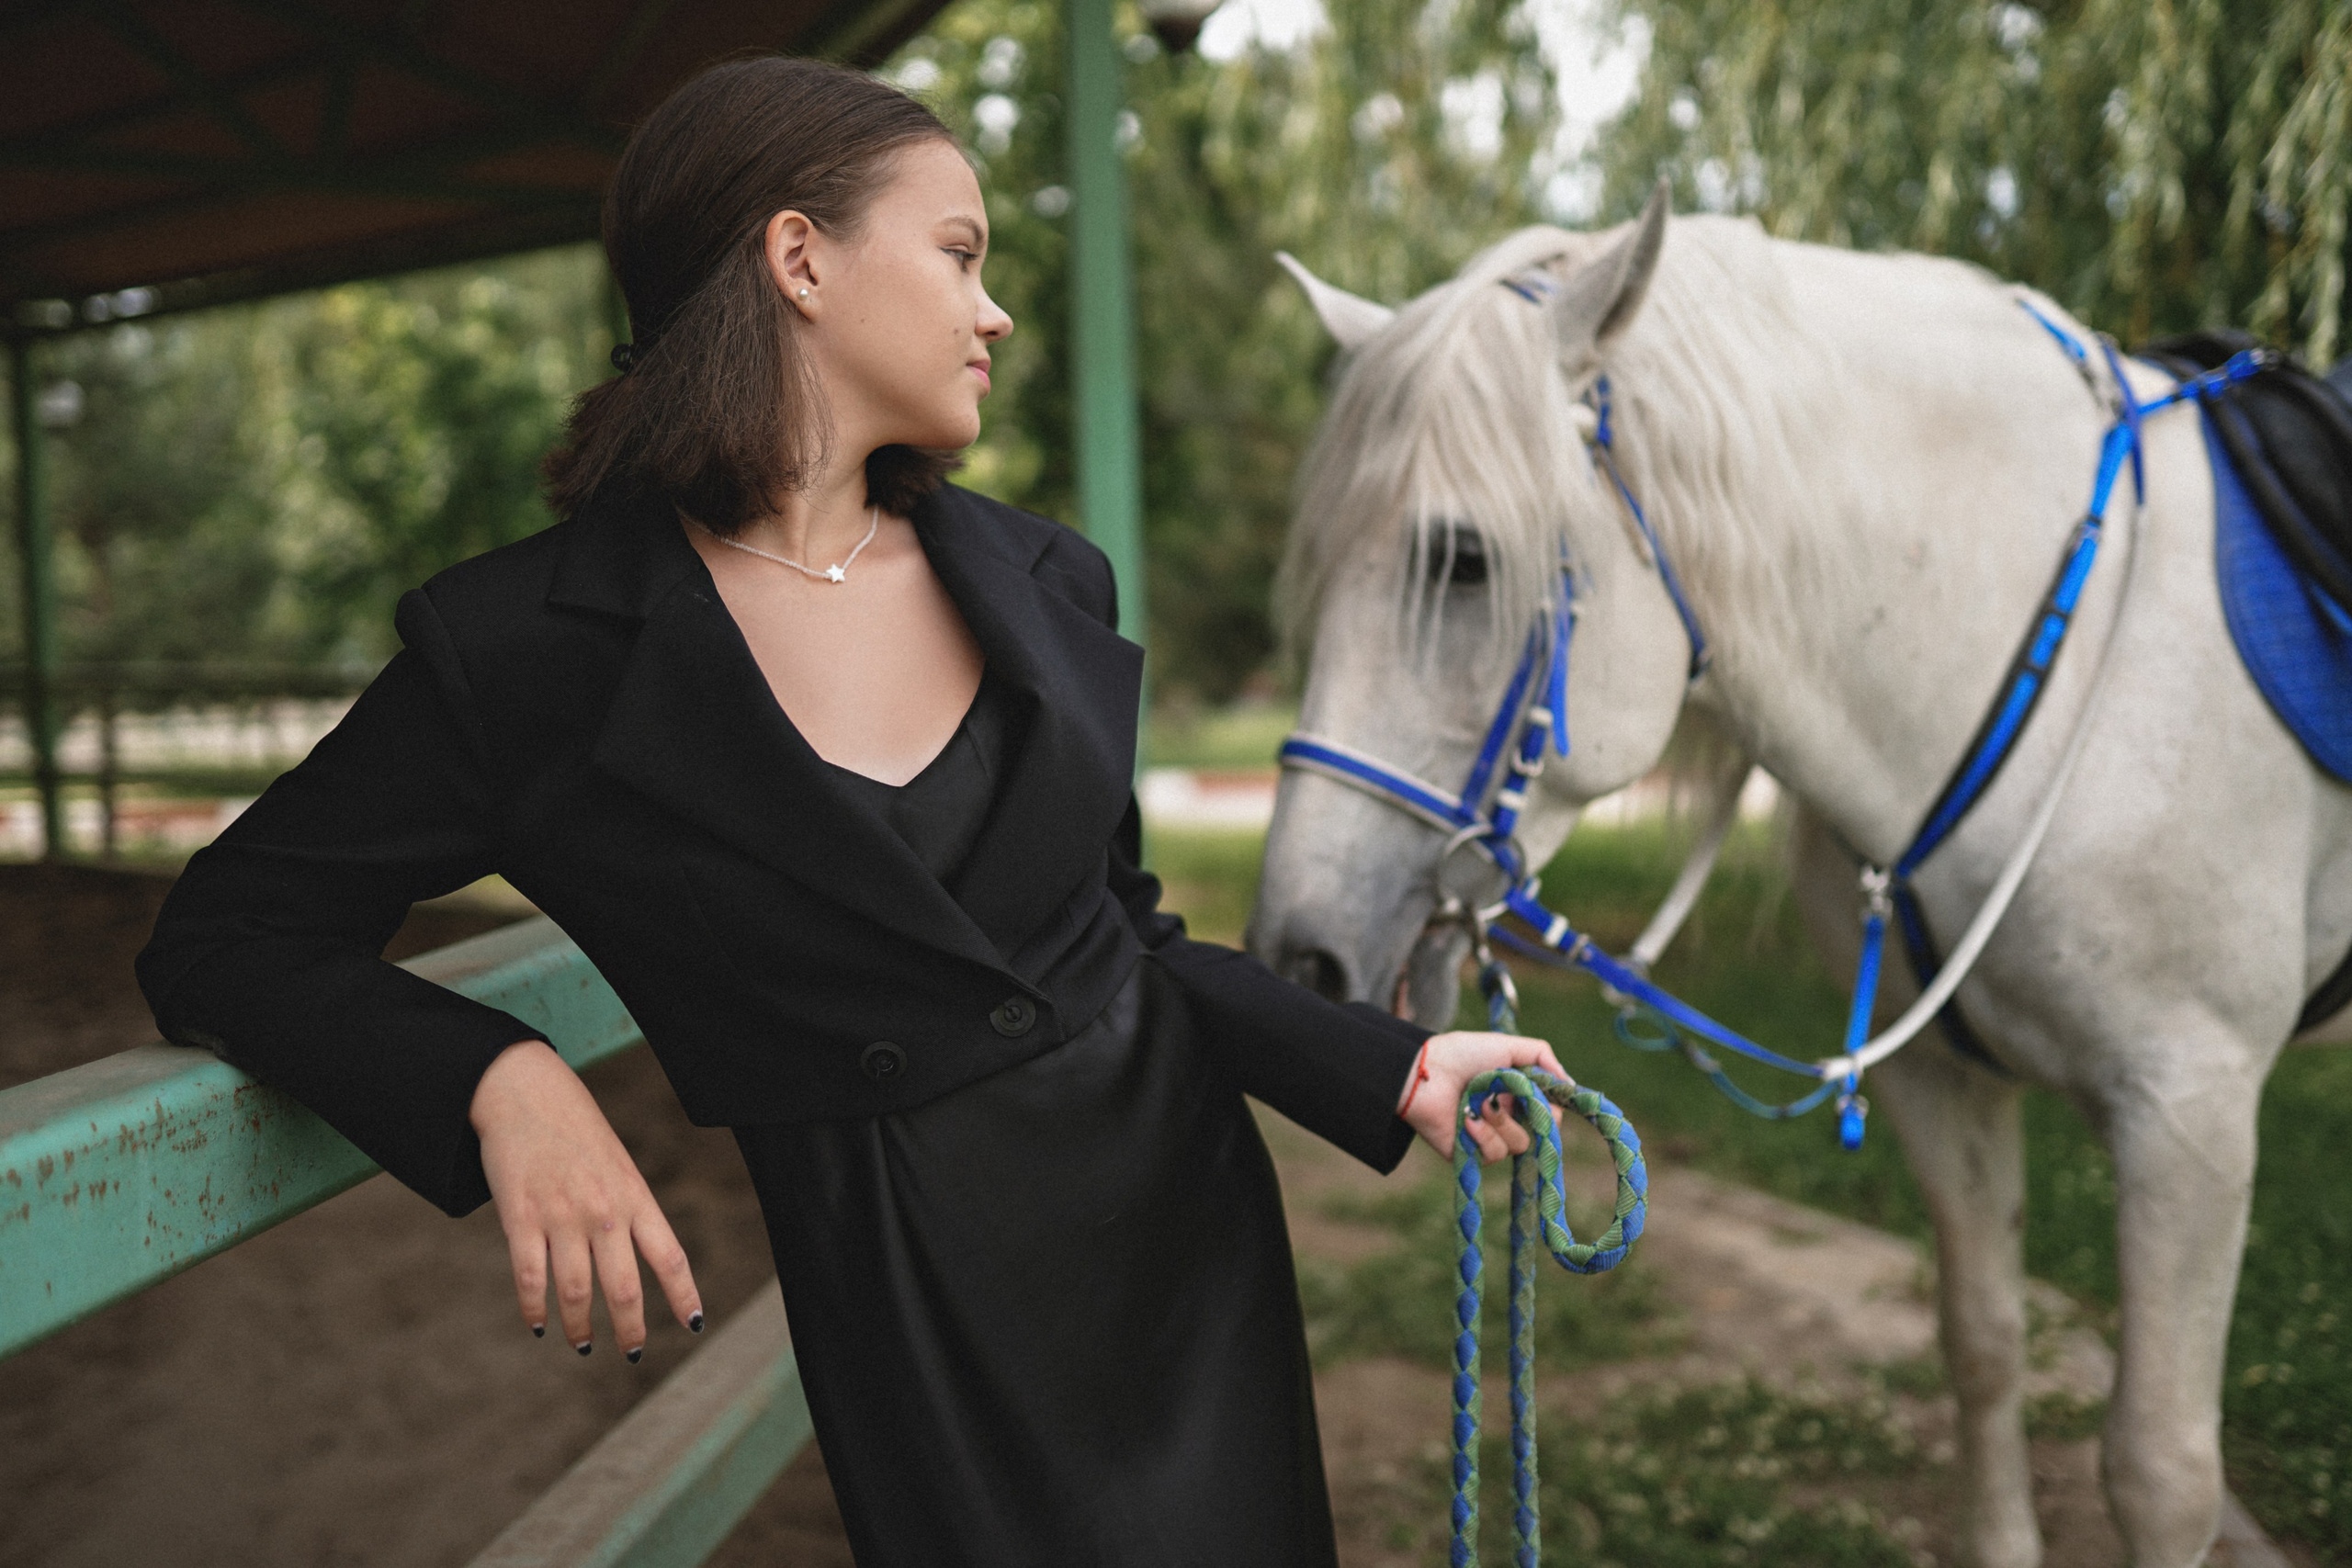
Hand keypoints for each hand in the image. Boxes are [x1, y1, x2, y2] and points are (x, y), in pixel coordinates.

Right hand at [470, 1039, 702, 1358]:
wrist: (526, 1093)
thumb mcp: (618, 1166)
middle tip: (632, 1353)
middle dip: (630, 1329)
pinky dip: (535, 1309)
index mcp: (635, 1196)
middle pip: (624, 1287)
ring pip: (576, 1292)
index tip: (694, 1325)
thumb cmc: (577, 1132)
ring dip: (580, 1327)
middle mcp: (604, 1211)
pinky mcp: (520, 1217)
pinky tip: (539, 1324)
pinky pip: (530, 1278)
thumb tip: (633, 1264)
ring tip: (583, 1344)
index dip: (684, 1296)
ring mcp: (561, 1215)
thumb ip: (628, 1211)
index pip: (670, 1256)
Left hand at [1397, 1030, 1569, 1161]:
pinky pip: (1494, 1154)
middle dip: (1528, 1112)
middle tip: (1506, 1095)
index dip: (1551, 1108)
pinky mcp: (1472, 1153)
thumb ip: (1541, 1056)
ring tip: (1478, 1103)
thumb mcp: (1507, 1045)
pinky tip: (1466, 1119)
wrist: (1425, 1072)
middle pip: (1541, 1132)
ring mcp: (1489, 1137)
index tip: (1545, 1096)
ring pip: (1519, 1143)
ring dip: (1500, 1121)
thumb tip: (1568, 1082)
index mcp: (1515, 1095)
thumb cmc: (1463, 1055)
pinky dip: (1482, 1135)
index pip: (1550, 1113)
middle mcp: (1506, 1117)